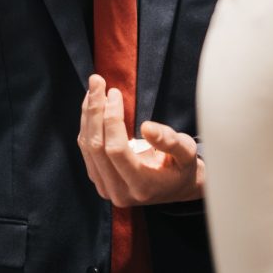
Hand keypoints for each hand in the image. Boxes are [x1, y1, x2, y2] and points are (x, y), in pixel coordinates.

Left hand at [78, 74, 203, 206]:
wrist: (175, 187)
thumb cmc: (182, 166)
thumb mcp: (186, 152)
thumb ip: (170, 141)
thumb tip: (146, 127)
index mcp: (141, 185)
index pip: (116, 149)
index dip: (112, 119)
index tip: (114, 93)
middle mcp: (119, 191)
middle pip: (96, 146)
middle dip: (95, 110)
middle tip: (97, 81)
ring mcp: (106, 188)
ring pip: (87, 147)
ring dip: (88, 114)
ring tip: (93, 88)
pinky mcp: (99, 180)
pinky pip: (86, 150)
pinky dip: (87, 124)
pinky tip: (92, 105)